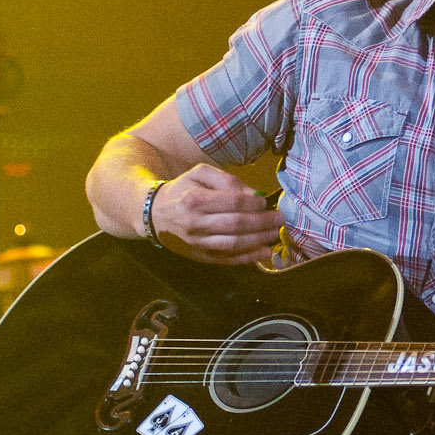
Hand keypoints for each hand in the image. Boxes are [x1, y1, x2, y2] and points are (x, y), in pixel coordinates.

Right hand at [150, 165, 281, 264]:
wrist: (155, 214)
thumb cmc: (183, 190)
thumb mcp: (199, 174)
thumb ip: (226, 180)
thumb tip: (253, 194)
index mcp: (195, 200)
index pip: (233, 203)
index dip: (254, 203)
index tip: (265, 201)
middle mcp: (195, 223)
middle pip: (236, 225)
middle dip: (262, 222)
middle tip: (279, 219)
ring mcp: (198, 243)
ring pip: (234, 244)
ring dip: (259, 240)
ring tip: (276, 234)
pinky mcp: (201, 256)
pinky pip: (228, 260)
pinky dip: (248, 258)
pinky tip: (265, 252)